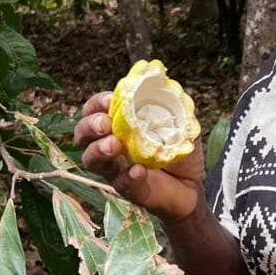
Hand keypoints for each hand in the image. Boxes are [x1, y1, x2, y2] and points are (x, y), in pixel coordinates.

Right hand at [74, 91, 205, 221]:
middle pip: (83, 135)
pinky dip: (127, 176)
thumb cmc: (179, 150)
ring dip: (99, 150)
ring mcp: (116, 168)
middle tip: (106, 124)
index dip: (97, 103)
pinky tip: (139, 170)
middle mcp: (110, 146)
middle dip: (89, 126)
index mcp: (118, 125)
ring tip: (115, 145)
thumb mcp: (179, 124)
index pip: (94, 110)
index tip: (110, 100)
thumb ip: (171, 106)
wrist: (193, 184)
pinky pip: (120, 183)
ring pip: (91, 160)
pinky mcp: (128, 188)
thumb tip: (166, 86)